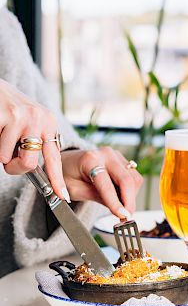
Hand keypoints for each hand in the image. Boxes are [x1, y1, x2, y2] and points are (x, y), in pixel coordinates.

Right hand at [0, 79, 68, 200]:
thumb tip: (32, 169)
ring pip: (8, 157)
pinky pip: (0, 149)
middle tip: (8, 159)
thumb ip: (34, 143)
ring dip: (1, 153)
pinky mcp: (8, 115)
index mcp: (49, 123)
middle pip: (29, 164)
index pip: (54, 158)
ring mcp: (24, 116)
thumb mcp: (28, 123)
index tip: (63, 196)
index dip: (58, 180)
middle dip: (15, 167)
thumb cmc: (8, 109)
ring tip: (1, 134)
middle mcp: (40, 119)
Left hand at [61, 147, 143, 217]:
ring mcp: (116, 156)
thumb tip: (117, 208)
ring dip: (131, 196)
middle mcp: (105, 154)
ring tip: (120, 206)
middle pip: (127, 180)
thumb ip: (95, 197)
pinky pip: (134, 177)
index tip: (123, 216)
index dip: (116, 203)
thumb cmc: (67, 176)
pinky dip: (131, 190)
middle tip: (127, 217)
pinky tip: (120, 197)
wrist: (67, 162)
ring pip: (134, 179)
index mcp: (90, 160)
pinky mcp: (122, 160)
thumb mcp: (75, 190)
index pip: (107, 185)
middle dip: (130, 201)